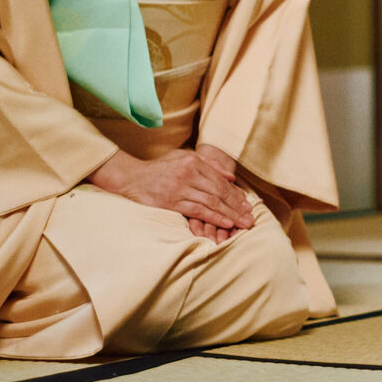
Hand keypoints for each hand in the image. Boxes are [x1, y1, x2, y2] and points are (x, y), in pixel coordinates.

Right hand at [89, 148, 255, 241]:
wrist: (131, 178)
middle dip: (237, 206)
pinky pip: (197, 211)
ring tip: (242, 223)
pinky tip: (225, 223)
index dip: (236, 193)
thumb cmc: (160, 169)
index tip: (247, 204)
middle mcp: (188, 173)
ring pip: (211, 202)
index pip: (220, 180)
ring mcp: (179, 188)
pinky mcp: (171, 202)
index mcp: (193, 161)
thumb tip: (232, 177)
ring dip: (229, 214)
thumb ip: (209, 165)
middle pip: (218, 192)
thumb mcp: (184, 158)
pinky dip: (213, 218)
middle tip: (250, 218)